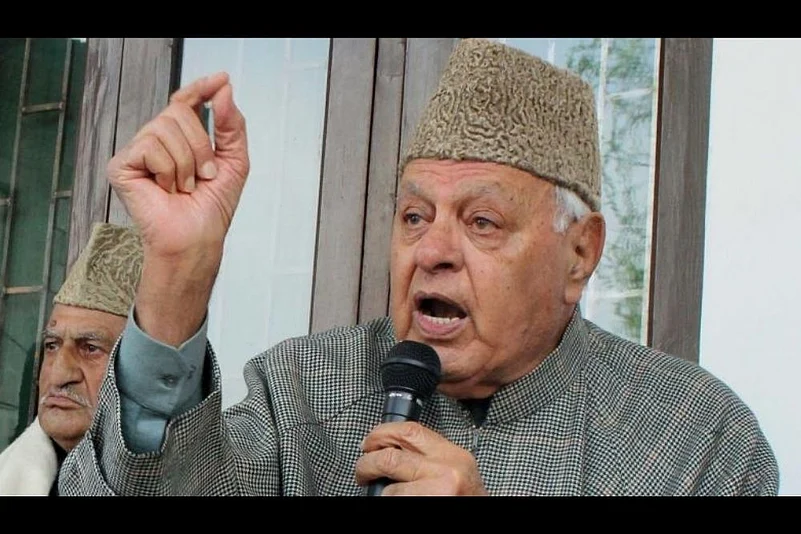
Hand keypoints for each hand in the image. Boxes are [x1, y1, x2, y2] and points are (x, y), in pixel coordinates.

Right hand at [108, 72, 249, 345]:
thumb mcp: (234, 160)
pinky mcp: (121, 165)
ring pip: (165, 128)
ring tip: (185, 187)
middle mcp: (155, 140)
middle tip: (204, 176)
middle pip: (178, 111)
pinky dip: (169, 170)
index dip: (200, 89)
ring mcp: (136, 152)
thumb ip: (231, 124)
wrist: (197, 238)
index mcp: (180, 138)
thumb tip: (224, 88)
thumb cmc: (212, 207)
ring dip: (187, 162)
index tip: (220, 80)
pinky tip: (166, 190)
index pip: (185, 100)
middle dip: (201, 145)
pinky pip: (150, 147)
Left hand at [355, 421, 488, 495]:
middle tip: (362, 469)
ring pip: (390, 489)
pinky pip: (394, 502)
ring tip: (380, 493)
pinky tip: (395, 500)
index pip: (410, 431)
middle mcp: (447, 471)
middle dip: (367, 463)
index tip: (370, 442)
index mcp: (453, 455)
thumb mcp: (456, 469)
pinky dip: (388, 501)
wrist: (483, 518)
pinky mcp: (426, 506)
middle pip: (390, 457)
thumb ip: (430, 456)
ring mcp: (437, 493)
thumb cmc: (467, 498)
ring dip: (380, 493)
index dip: (382, 434)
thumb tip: (391, 447)